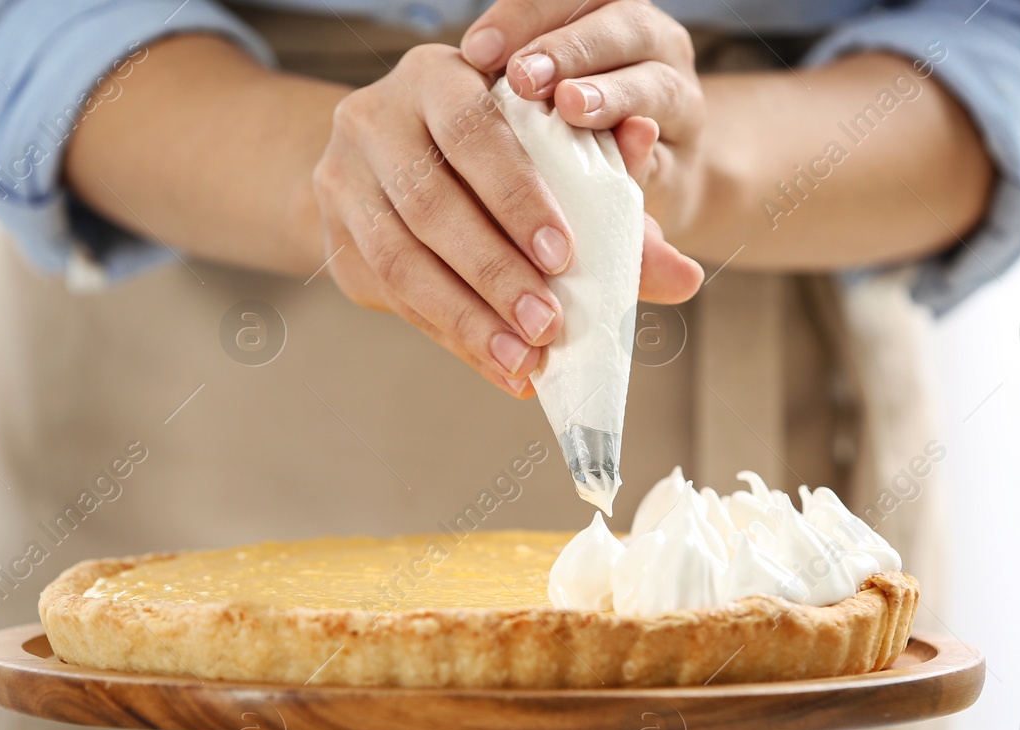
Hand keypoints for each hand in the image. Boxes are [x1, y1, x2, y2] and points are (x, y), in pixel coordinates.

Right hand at [313, 43, 702, 397]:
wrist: (393, 163)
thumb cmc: (498, 159)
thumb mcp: (556, 164)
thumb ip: (619, 209)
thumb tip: (686, 277)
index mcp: (437, 77)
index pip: (474, 130)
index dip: (517, 195)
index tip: (564, 254)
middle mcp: (375, 118)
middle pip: (431, 203)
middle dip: (495, 272)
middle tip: (547, 325)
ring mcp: (343, 180)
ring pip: (400, 258)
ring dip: (468, 317)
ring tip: (523, 358)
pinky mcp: (333, 239)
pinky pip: (389, 296)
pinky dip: (450, 334)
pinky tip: (496, 363)